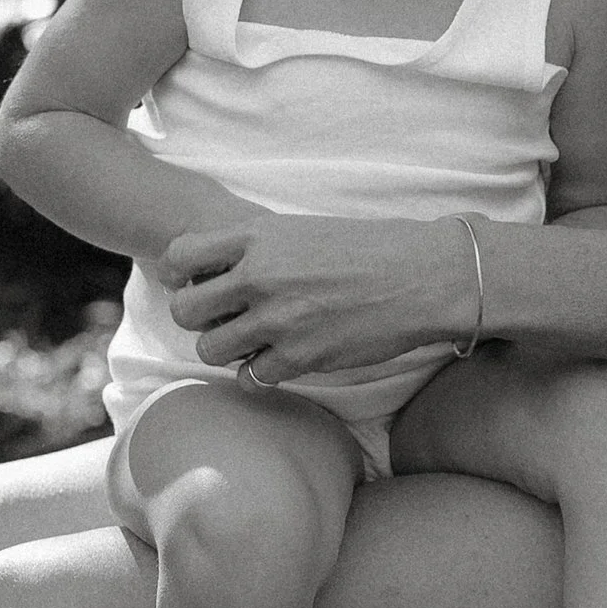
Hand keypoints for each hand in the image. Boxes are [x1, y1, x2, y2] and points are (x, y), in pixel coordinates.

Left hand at [163, 213, 478, 387]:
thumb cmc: (373, 249)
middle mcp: (259, 277)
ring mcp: (277, 319)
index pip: (181, 256)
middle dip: (201, 318)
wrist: (425, 276)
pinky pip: (249, 378)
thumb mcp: (306, 229)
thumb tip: (221, 269)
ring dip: (229, 349)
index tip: (204, 281)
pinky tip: (283, 358)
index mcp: (258, 236)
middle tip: (230, 317)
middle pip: (185, 310)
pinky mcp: (299, 357)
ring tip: (258, 340)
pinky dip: (260, 373)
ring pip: (211, 349)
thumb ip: (260, 247)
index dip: (184, 274)